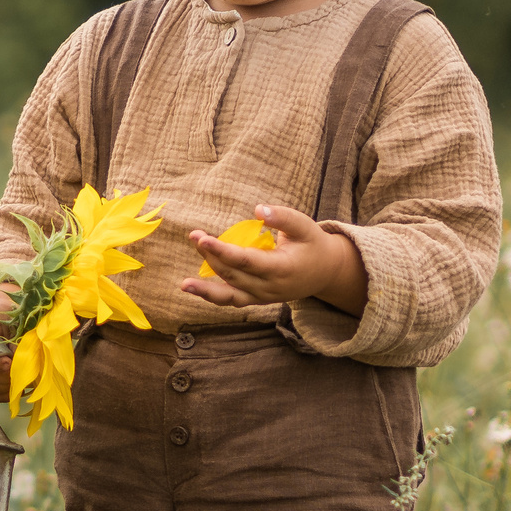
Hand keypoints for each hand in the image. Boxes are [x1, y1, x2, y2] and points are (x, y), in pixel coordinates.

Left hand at [181, 205, 368, 313]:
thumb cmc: (312, 244)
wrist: (326, 272)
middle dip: (211, 257)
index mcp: (281, 268)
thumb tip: (257, 209)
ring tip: (184, 284)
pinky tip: (194, 290)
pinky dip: (213, 297)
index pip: (245, 261)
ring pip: (230, 294)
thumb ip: (282, 217)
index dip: (222, 251)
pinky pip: (232, 301)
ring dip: (206, 289)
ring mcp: (262, 297)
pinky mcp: (257, 300)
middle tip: (194, 236)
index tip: (202, 239)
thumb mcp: (304, 225)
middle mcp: (270, 287)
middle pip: (233, 275)